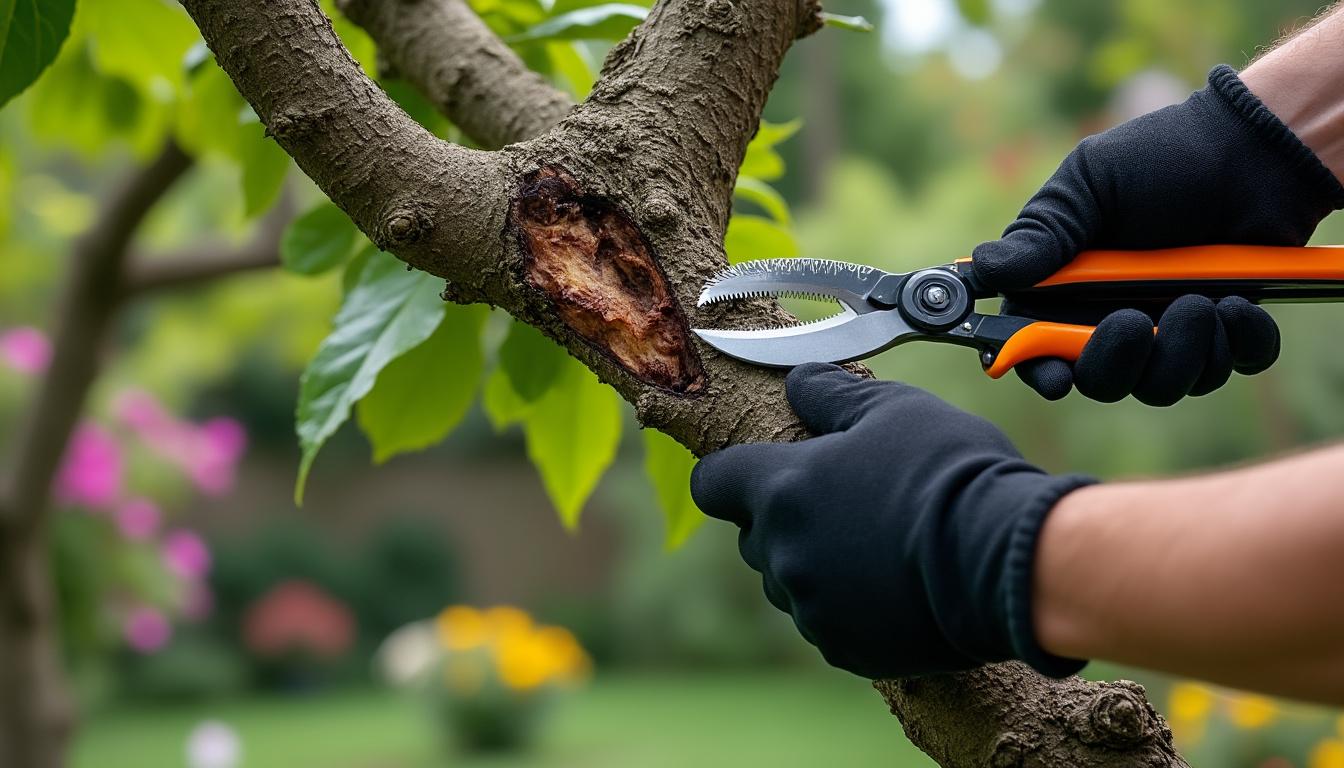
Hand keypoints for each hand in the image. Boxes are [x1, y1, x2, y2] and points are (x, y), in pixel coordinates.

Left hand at [690, 363, 1092, 679]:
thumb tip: (799, 381)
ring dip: (816, 563)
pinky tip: (896, 585)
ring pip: (790, 581)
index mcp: (781, 489)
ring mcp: (811, 606)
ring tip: (877, 544)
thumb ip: (830, 393)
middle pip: (754, 535)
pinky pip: (828, 622)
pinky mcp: (844, 647)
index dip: (733, 473)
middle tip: (845, 501)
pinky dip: (849, 606)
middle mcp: (783, 552)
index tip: (759, 469)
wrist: (1007, 560)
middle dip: (785, 518)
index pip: (713, 482)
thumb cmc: (949, 473)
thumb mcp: (893, 409)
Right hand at [973, 65, 1343, 404]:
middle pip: (1102, 382)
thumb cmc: (1162, 157)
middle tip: (1136, 321)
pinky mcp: (1226, 329)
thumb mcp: (1090, 185)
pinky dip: (1239, 343)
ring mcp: (1170, 327)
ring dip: (1187, 350)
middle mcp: (1112, 317)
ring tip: (1205, 300)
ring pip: (1167, 384)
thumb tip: (983, 270)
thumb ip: (1042, 234)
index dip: (1043, 371)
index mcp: (1066, 289)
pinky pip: (1232, 367)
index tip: (1057, 378)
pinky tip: (1237, 304)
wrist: (1253, 146)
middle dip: (1119, 362)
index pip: (1039, 350)